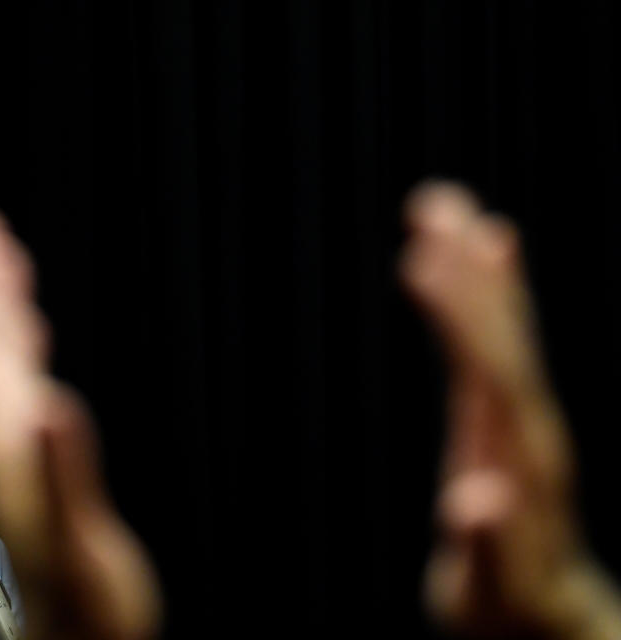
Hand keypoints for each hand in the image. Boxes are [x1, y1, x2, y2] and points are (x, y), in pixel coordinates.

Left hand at [0, 205, 161, 639]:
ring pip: (1, 370)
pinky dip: (23, 356)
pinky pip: (22, 397)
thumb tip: (46, 406)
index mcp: (12, 455)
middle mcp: (7, 448)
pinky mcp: (37, 468)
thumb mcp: (79, 549)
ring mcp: (20, 458)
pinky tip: (29, 340)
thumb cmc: (86, 612)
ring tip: (4, 267)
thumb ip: (60, 478)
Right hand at [400, 181, 620, 638]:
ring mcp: (526, 414)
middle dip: (465, 269)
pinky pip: (506, 342)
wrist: (547, 618)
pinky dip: (496, 293)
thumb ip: (488, 547)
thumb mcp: (490, 592)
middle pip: (500, 332)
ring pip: (505, 327)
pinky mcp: (514, 414)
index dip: (458, 312)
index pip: (487, 368)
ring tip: (450, 209)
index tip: (423, 256)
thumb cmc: (508, 608)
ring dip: (477, 268)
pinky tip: (492, 251)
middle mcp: (530, 422)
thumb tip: (474, 498)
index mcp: (517, 457)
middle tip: (432, 203)